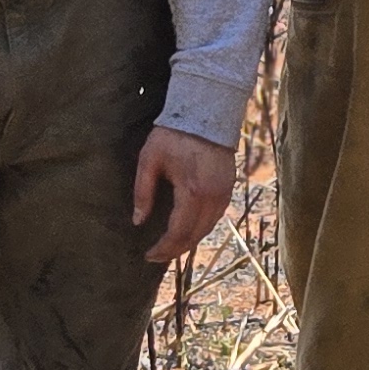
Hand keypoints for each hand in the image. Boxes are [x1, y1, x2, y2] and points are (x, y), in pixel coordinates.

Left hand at [132, 125, 235, 265]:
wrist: (206, 112)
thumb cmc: (173, 134)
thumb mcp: (149, 160)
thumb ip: (143, 192)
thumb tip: (138, 221)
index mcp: (192, 192)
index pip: (178, 232)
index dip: (163, 248)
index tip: (148, 255)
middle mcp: (213, 197)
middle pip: (195, 236)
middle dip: (175, 250)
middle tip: (157, 256)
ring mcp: (224, 193)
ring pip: (208, 229)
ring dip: (189, 241)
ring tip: (171, 246)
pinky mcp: (230, 188)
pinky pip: (216, 217)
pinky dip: (201, 227)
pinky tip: (188, 229)